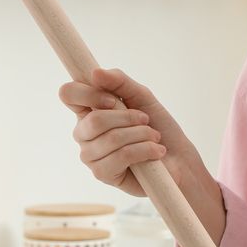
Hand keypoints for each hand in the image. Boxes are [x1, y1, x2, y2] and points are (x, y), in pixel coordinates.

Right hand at [58, 66, 212, 204]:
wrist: (178, 159)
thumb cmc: (158, 127)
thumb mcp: (141, 96)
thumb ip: (119, 81)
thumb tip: (95, 73)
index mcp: (88, 111)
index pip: (68, 94)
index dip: (88, 93)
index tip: (112, 99)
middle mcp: (84, 133)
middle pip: (93, 120)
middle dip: (128, 118)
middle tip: (145, 120)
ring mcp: (90, 155)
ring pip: (111, 138)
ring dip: (141, 134)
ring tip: (154, 138)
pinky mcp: (102, 174)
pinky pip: (121, 156)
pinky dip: (144, 150)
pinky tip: (155, 152)